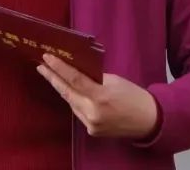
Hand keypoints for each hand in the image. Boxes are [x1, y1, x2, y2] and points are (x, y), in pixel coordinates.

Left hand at [37, 54, 157, 138]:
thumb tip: (76, 71)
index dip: (59, 68)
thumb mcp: (114, 80)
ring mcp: (91, 124)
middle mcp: (92, 112)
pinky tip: (74, 94)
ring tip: (55, 77)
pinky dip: (75, 101)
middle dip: (53, 79)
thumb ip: (94, 78)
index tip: (46, 58)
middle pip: (67, 93)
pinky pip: (78, 112)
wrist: (148, 120)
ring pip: (71, 103)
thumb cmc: (133, 95)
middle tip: (41, 67)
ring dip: (64, 90)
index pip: (74, 80)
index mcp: (100, 96)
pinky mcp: (91, 131)